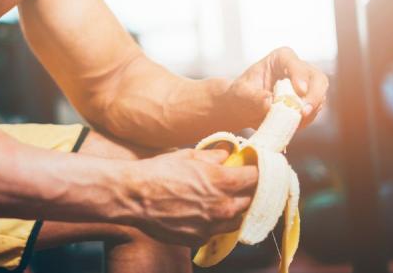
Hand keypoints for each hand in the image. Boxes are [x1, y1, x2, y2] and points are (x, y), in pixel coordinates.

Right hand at [129, 148, 257, 246]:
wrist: (134, 196)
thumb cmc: (158, 173)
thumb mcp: (187, 155)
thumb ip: (213, 156)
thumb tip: (226, 155)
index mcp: (222, 181)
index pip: (256, 178)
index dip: (257, 172)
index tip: (255, 169)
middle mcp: (223, 206)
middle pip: (251, 200)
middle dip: (248, 191)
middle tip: (239, 183)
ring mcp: (212, 225)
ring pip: (238, 219)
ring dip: (236, 209)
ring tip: (224, 200)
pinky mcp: (199, 238)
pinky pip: (217, 230)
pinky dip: (216, 222)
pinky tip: (204, 213)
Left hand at [224, 46, 328, 130]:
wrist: (244, 108)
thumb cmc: (241, 95)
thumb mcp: (241, 94)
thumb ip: (252, 97)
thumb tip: (268, 101)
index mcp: (280, 59)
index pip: (294, 63)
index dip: (300, 75)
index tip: (300, 91)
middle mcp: (298, 69)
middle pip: (317, 78)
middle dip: (314, 96)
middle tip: (304, 112)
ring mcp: (307, 86)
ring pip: (320, 96)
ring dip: (310, 111)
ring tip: (291, 121)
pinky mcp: (309, 102)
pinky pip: (315, 111)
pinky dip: (306, 120)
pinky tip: (290, 123)